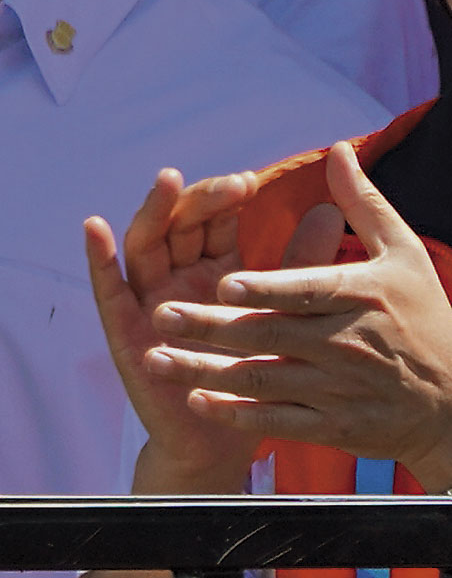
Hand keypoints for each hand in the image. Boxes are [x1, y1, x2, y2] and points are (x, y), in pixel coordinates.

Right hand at [82, 163, 288, 481]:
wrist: (225, 434)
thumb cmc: (255, 373)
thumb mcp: (283, 312)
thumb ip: (302, 261)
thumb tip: (332, 210)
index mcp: (213, 270)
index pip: (212, 219)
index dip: (226, 197)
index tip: (252, 183)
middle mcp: (177, 279)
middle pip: (178, 224)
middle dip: (199, 199)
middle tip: (229, 186)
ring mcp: (147, 302)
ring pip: (144, 246)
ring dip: (152, 212)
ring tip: (167, 182)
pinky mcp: (124, 331)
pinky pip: (108, 291)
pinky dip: (97, 260)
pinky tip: (94, 229)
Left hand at [132, 138, 451, 477]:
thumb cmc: (422, 315)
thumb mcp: (402, 255)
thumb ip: (364, 204)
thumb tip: (338, 151)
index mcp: (361, 296)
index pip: (306, 291)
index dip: (265, 290)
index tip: (222, 284)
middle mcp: (348, 343)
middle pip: (270, 335)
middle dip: (213, 328)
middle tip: (161, 315)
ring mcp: (338, 389)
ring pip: (262, 380)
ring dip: (206, 372)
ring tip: (154, 359)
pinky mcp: (332, 426)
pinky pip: (276, 421)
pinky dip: (236, 414)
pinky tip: (196, 402)